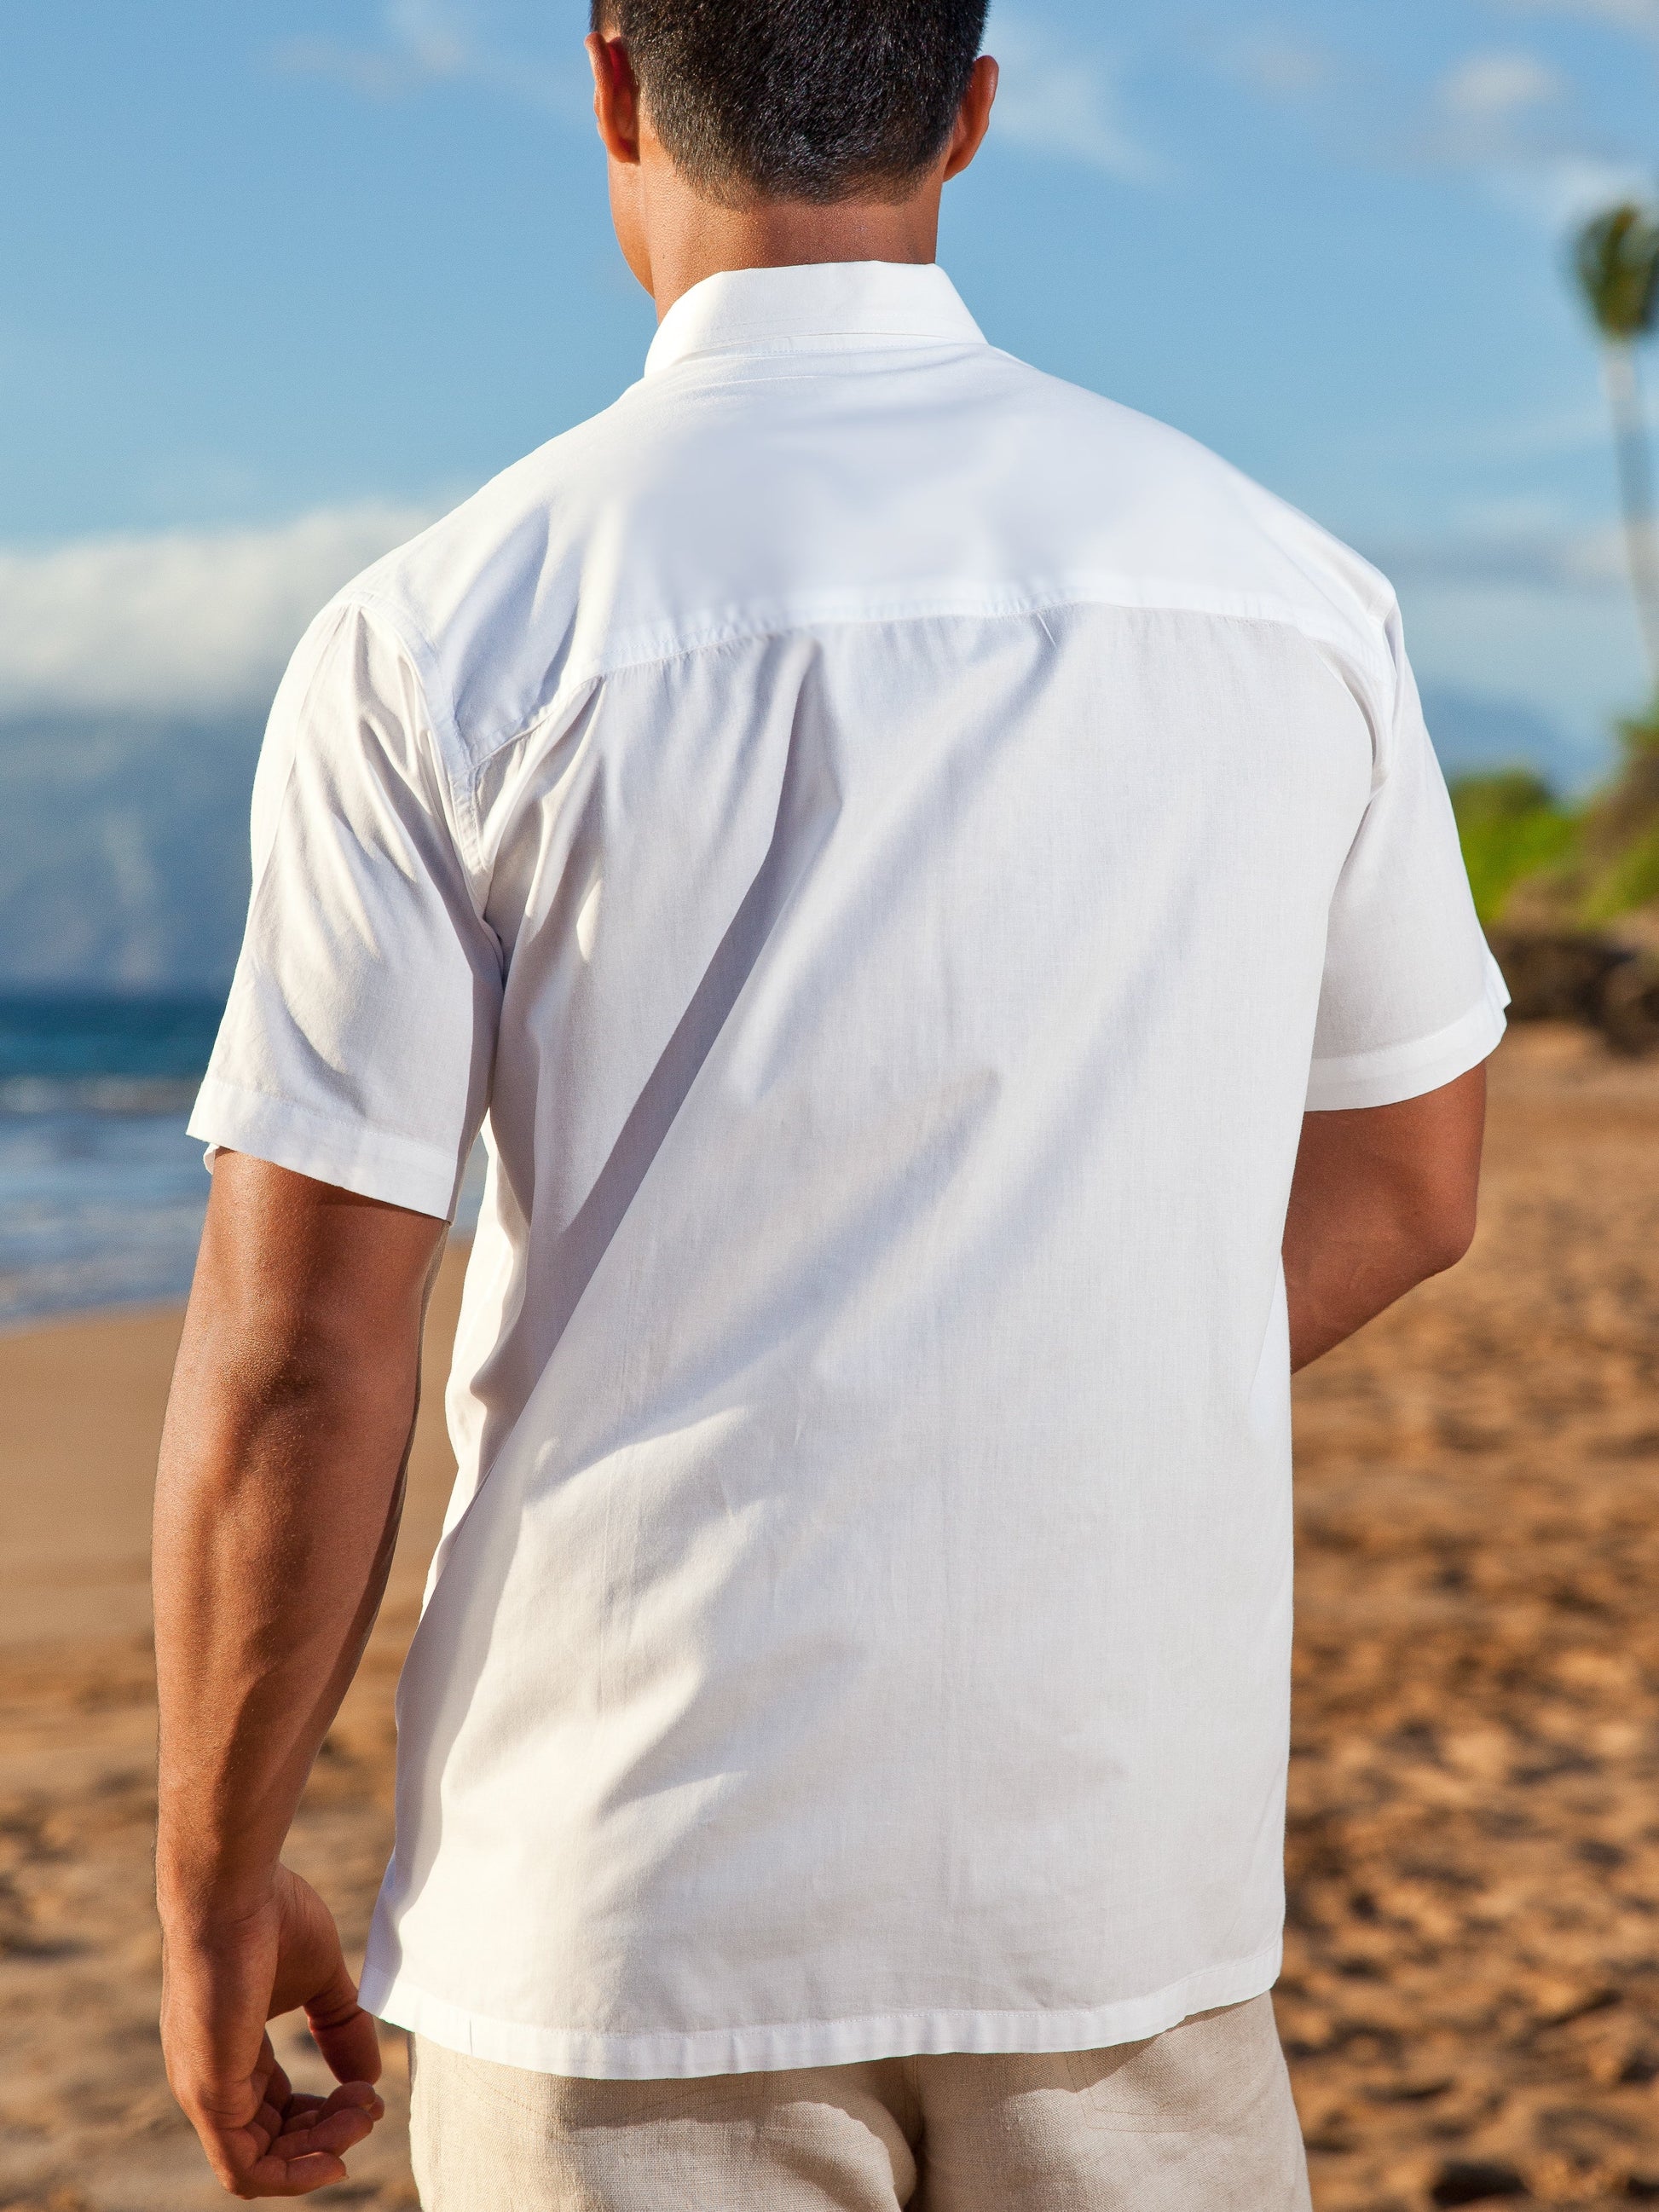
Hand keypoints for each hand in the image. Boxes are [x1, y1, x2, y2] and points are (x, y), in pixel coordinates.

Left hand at [160, 1864, 384, 2197]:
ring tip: (362, 2115)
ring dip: (321, 2151)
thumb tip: (368, 2078)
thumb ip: (340, 2026)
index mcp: (233, 2052)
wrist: (233, 1889)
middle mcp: (211, 2079)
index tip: (368, 2091)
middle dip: (330, 2133)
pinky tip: (334, 2158)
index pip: (274, 2111)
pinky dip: (292, 2176)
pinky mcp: (209, 2093)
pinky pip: (244, 2167)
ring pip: (263, 2161)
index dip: (324, 2114)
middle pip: (274, 2141)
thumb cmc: (269, 1917)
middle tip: (371, 2106)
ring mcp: (204, 2090)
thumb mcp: (319, 1978)